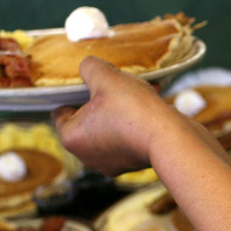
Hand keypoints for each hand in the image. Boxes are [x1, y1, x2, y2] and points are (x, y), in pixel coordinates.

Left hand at [51, 56, 180, 175]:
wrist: (169, 138)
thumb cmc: (132, 109)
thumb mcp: (106, 76)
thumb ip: (90, 67)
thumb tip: (88, 66)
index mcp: (71, 137)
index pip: (61, 112)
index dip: (74, 95)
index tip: (90, 84)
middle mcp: (87, 156)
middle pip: (87, 121)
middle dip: (101, 102)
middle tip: (115, 87)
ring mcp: (111, 163)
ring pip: (109, 127)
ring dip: (120, 110)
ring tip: (138, 91)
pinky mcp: (132, 164)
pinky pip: (128, 137)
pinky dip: (135, 122)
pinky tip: (151, 103)